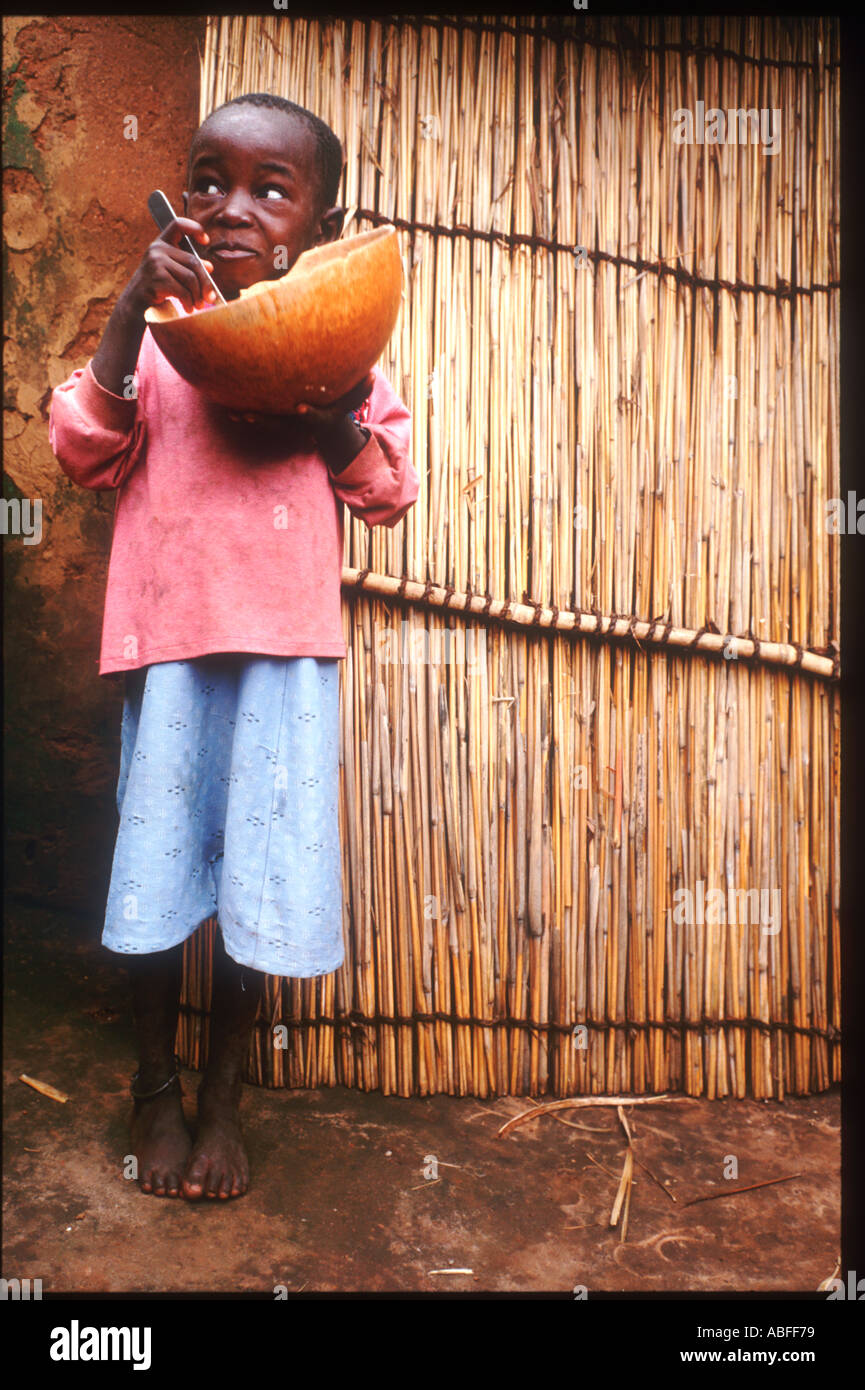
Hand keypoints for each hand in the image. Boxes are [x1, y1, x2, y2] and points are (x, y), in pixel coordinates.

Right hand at [125, 217, 216, 315]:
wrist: (135, 303)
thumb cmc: (156, 287)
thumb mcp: (171, 272)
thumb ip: (187, 267)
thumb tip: (209, 267)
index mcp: (161, 243)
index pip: (178, 225)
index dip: (194, 229)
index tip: (206, 241)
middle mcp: (157, 249)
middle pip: (193, 262)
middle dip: (205, 282)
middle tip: (209, 297)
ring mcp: (156, 262)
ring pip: (190, 278)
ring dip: (197, 295)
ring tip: (198, 305)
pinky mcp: (157, 278)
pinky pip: (182, 291)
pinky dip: (189, 302)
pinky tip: (188, 308)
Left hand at [225, 372, 374, 427]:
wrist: (329, 430)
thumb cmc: (340, 407)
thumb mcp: (352, 399)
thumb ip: (361, 388)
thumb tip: (371, 373)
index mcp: (321, 420)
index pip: (315, 418)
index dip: (309, 414)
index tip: (299, 408)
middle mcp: (303, 427)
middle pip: (284, 426)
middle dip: (267, 421)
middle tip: (249, 415)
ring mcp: (290, 426)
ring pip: (269, 425)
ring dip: (252, 419)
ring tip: (235, 413)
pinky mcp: (279, 422)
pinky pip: (262, 419)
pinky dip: (248, 415)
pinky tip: (229, 409)